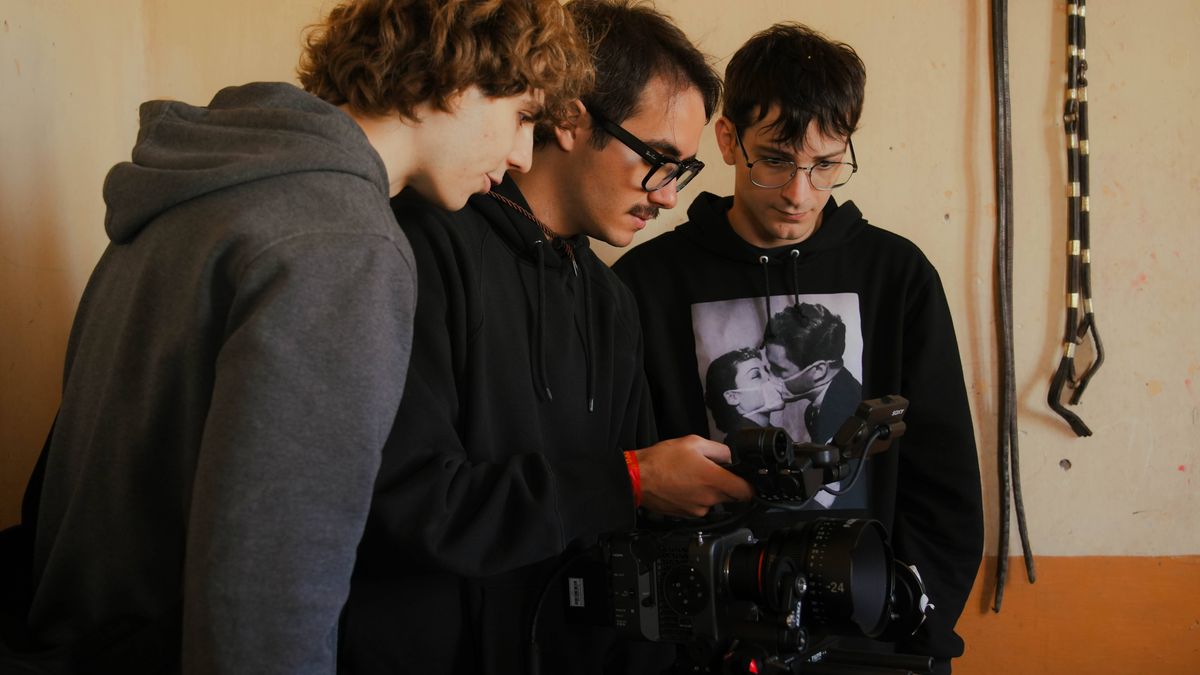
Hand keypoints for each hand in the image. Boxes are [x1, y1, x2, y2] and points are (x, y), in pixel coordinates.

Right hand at [635, 435, 753, 517]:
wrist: (637, 479)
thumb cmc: (661, 461)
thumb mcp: (693, 442)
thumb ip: (719, 450)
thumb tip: (731, 457)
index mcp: (714, 480)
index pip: (747, 492)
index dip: (750, 485)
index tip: (747, 479)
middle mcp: (709, 499)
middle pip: (733, 497)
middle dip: (728, 485)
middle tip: (713, 471)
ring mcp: (698, 509)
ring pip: (716, 501)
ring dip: (711, 491)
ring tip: (693, 477)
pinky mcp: (688, 515)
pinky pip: (701, 506)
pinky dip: (697, 497)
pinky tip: (684, 486)